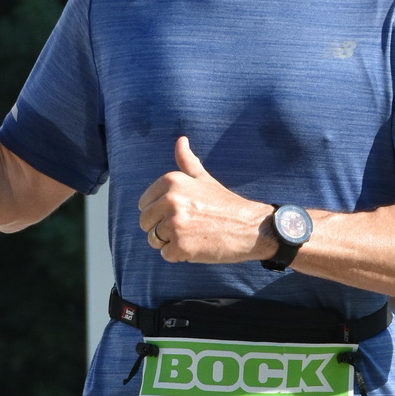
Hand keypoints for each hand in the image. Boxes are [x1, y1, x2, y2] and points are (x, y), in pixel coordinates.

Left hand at [137, 136, 275, 263]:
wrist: (250, 227)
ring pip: (153, 240)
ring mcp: (175, 224)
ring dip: (170, 243)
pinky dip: (179, 255)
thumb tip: (181, 140)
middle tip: (188, 227)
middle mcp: (170, 200)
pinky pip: (166, 255)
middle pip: (145, 223)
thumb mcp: (204, 178)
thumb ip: (187, 161)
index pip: (144, 204)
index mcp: (171, 181)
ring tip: (193, 235)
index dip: (159, 213)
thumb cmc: (225, 204)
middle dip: (161, 229)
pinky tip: (197, 246)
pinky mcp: (180, 246)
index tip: (181, 213)